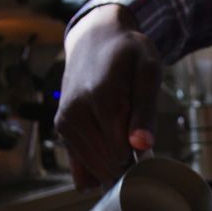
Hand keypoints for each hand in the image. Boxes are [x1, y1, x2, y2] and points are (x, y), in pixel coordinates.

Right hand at [55, 5, 161, 188]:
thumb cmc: (127, 54)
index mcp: (101, 98)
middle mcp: (76, 113)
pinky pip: (79, 168)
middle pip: (107, 163)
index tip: (150, 149)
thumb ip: (146, 110)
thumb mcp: (148, 71)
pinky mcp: (61, 129)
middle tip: (140, 144)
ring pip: (94, 169)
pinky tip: (109, 158)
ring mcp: (65, 123)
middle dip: (128, 164)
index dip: (140, 159)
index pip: (121, 152)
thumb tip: (142, 146)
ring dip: (114, 167)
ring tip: (126, 144)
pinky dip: (96, 171)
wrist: (95, 39)